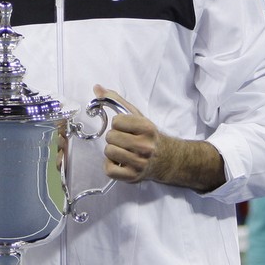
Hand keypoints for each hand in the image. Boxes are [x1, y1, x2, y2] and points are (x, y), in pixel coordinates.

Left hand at [96, 84, 224, 190]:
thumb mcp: (137, 116)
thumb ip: (116, 100)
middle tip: (124, 141)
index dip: (118, 124)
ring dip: (112, 151)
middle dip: (114, 137)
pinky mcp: (133, 176)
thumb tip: (97, 87)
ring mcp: (139, 163)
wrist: (168, 159)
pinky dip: (110, 166)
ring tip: (122, 151)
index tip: (126, 128)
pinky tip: (119, 162)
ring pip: (109, 151)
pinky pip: (109, 170)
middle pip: (111, 137)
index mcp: (147, 128)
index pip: (116, 122)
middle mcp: (145, 146)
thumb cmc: (148, 136)